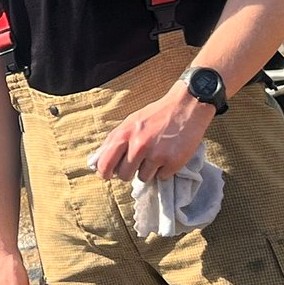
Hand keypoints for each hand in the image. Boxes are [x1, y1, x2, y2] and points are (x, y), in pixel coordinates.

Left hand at [92, 81, 214, 182]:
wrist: (186, 106)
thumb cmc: (156, 115)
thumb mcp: (130, 122)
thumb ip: (115, 140)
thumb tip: (98, 160)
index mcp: (124, 134)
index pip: (105, 163)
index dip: (105, 172)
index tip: (108, 175)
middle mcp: (138, 145)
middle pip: (124, 175)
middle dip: (129, 172)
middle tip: (138, 162)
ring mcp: (156, 155)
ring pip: (143, 178)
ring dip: (148, 171)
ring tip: (156, 156)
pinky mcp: (173, 162)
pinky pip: (162, 177)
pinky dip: (164, 170)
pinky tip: (168, 156)